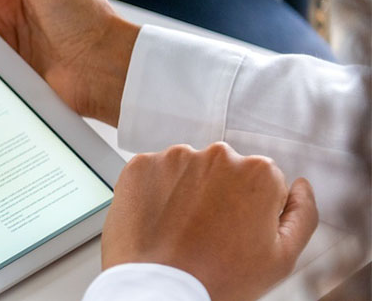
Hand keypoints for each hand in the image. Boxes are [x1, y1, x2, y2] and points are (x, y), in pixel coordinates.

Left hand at [104, 143, 317, 300]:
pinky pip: (154, 175)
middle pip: (224, 171)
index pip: (262, 181)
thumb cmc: (219, 278)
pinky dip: (155, 193)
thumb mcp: (282, 257)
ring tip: (182, 230)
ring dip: (187, 192)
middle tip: (209, 234)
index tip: (238, 231)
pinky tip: (160, 221)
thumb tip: (301, 186)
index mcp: (259, 172)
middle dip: (220, 195)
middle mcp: (217, 155)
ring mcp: (175, 158)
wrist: (159, 289)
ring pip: (188, 170)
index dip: (252, 210)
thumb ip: (302, 215)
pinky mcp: (140, 166)